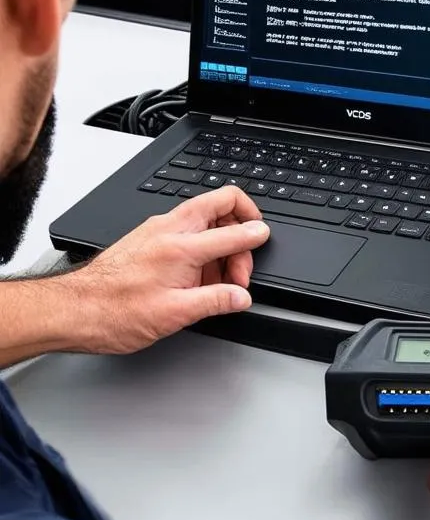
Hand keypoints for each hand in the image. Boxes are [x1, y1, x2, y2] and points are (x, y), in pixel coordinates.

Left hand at [64, 187, 269, 354]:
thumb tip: (242, 296)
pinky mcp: (149, 238)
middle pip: (220, 204)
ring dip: (223, 241)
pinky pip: (188, 230)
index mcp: (180, 247)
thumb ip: (216, 301)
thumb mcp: (175, 314)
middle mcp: (168, 230)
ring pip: (205, 217)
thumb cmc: (115, 312)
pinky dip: (204, 245)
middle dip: (240, 230)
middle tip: (240, 268)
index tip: (265, 238)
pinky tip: (200, 275)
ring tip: (220, 279)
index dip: (255, 235)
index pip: (232, 231)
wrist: (76, 310)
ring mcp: (157, 230)